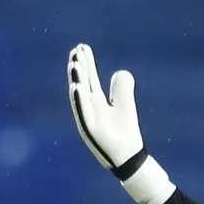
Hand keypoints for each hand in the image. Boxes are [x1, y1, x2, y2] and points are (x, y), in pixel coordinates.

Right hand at [67, 44, 175, 203]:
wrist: (128, 156)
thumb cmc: (125, 132)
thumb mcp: (126, 104)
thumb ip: (122, 87)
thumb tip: (119, 72)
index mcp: (96, 101)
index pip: (89, 78)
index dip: (86, 63)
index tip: (82, 47)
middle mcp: (89, 108)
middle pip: (82, 83)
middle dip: (79, 68)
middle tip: (76, 50)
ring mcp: (89, 119)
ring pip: (80, 96)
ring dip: (76, 80)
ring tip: (75, 63)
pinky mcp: (91, 131)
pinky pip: (83, 113)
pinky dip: (79, 100)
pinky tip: (77, 87)